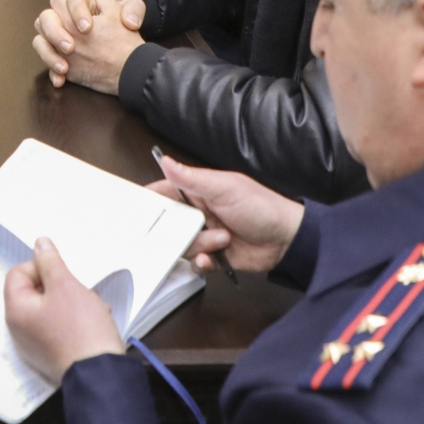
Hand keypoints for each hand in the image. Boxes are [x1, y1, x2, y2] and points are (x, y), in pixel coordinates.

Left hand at [4, 238, 125, 383]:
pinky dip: (77, 319)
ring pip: (53, 306)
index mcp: (17, 310)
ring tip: (93, 308)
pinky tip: (95, 321)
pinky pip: (61, 325)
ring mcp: (37, 342)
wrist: (101, 374)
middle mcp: (21, 328)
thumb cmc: (82, 332)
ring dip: (75, 301)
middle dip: (63, 285)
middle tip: (80, 292)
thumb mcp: (66, 285)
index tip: (60, 272)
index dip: (41, 266)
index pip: (18, 273)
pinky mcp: (54, 352)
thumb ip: (50, 262)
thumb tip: (40, 245)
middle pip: (37, 290)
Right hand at [31, 0, 145, 92]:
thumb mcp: (126, 11)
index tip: (88, 28)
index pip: (66, 0)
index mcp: (79, 6)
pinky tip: (62, 80)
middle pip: (45, 18)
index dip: (75, 12)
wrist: (128, 61)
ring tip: (64, 67)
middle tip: (71, 47)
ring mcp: (59, 41)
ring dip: (48, 53)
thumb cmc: (126, 32)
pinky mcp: (60, 59)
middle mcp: (64, 22)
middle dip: (55, 32)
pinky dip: (53, 72)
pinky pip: (47, 64)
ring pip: (40, 40)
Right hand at [148, 156, 304, 274]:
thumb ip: (192, 178)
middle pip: (169, 223)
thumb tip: (166, 161)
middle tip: (192, 227)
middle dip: (177, 229)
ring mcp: (205, 235)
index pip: (165, 191)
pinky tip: (213, 258)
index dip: (151, 200)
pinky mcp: (213, 256)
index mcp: (198, 191)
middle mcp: (198, 213)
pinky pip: (195, 262)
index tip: (137, 210)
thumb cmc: (261, 207)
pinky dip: (202, 262)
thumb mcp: (225, 188)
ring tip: (222, 239)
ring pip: (181, 244)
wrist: (287, 240)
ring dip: (199, 244)